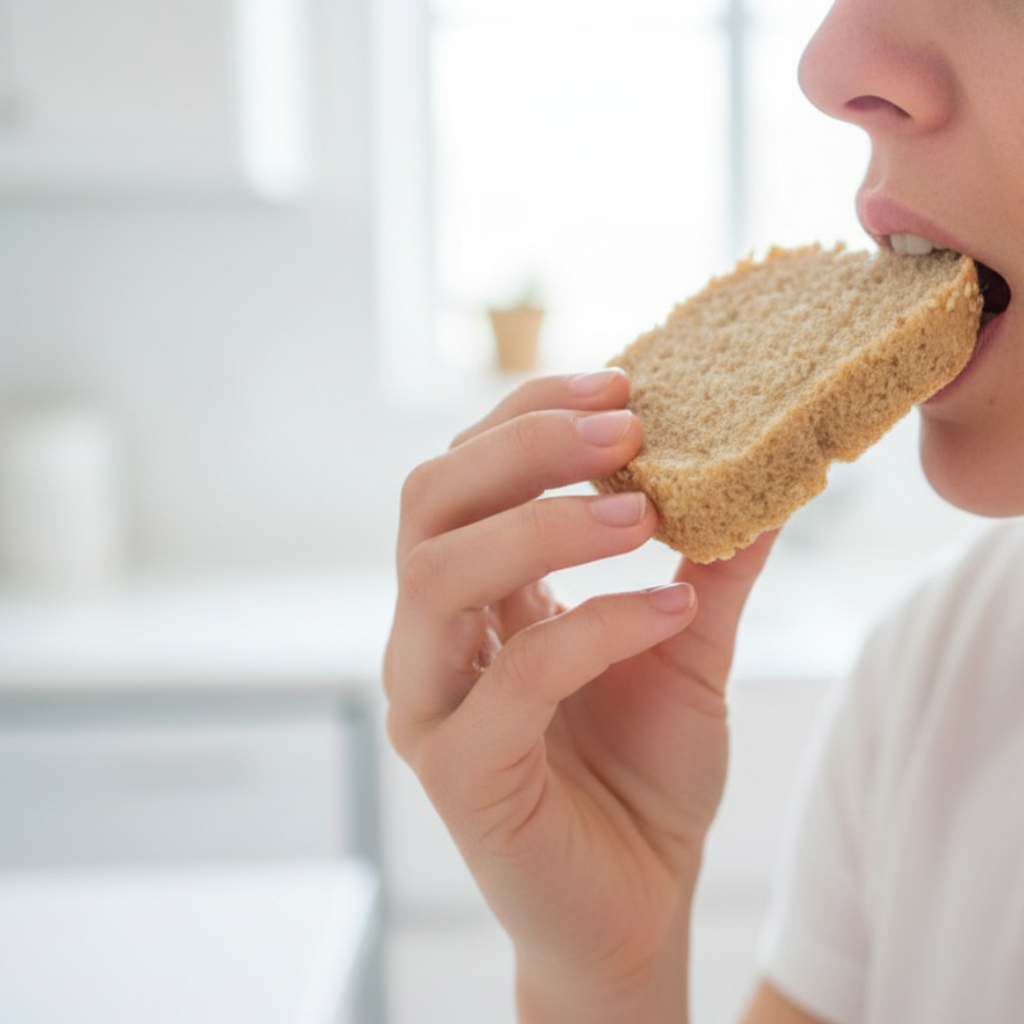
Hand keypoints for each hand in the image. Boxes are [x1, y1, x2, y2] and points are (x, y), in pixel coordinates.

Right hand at [384, 370, 775, 1020]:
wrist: (634, 906)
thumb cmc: (641, 776)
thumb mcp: (684, 650)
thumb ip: (708, 567)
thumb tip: (765, 478)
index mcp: (472, 597)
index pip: (464, 473)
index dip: (529, 416)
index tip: (624, 384)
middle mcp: (431, 639)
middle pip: (428, 502)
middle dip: (522, 447)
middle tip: (624, 427)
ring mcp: (430, 703)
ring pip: (438, 576)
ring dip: (543, 525)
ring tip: (643, 512)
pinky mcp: (458, 770)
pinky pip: (513, 676)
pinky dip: (596, 629)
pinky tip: (669, 615)